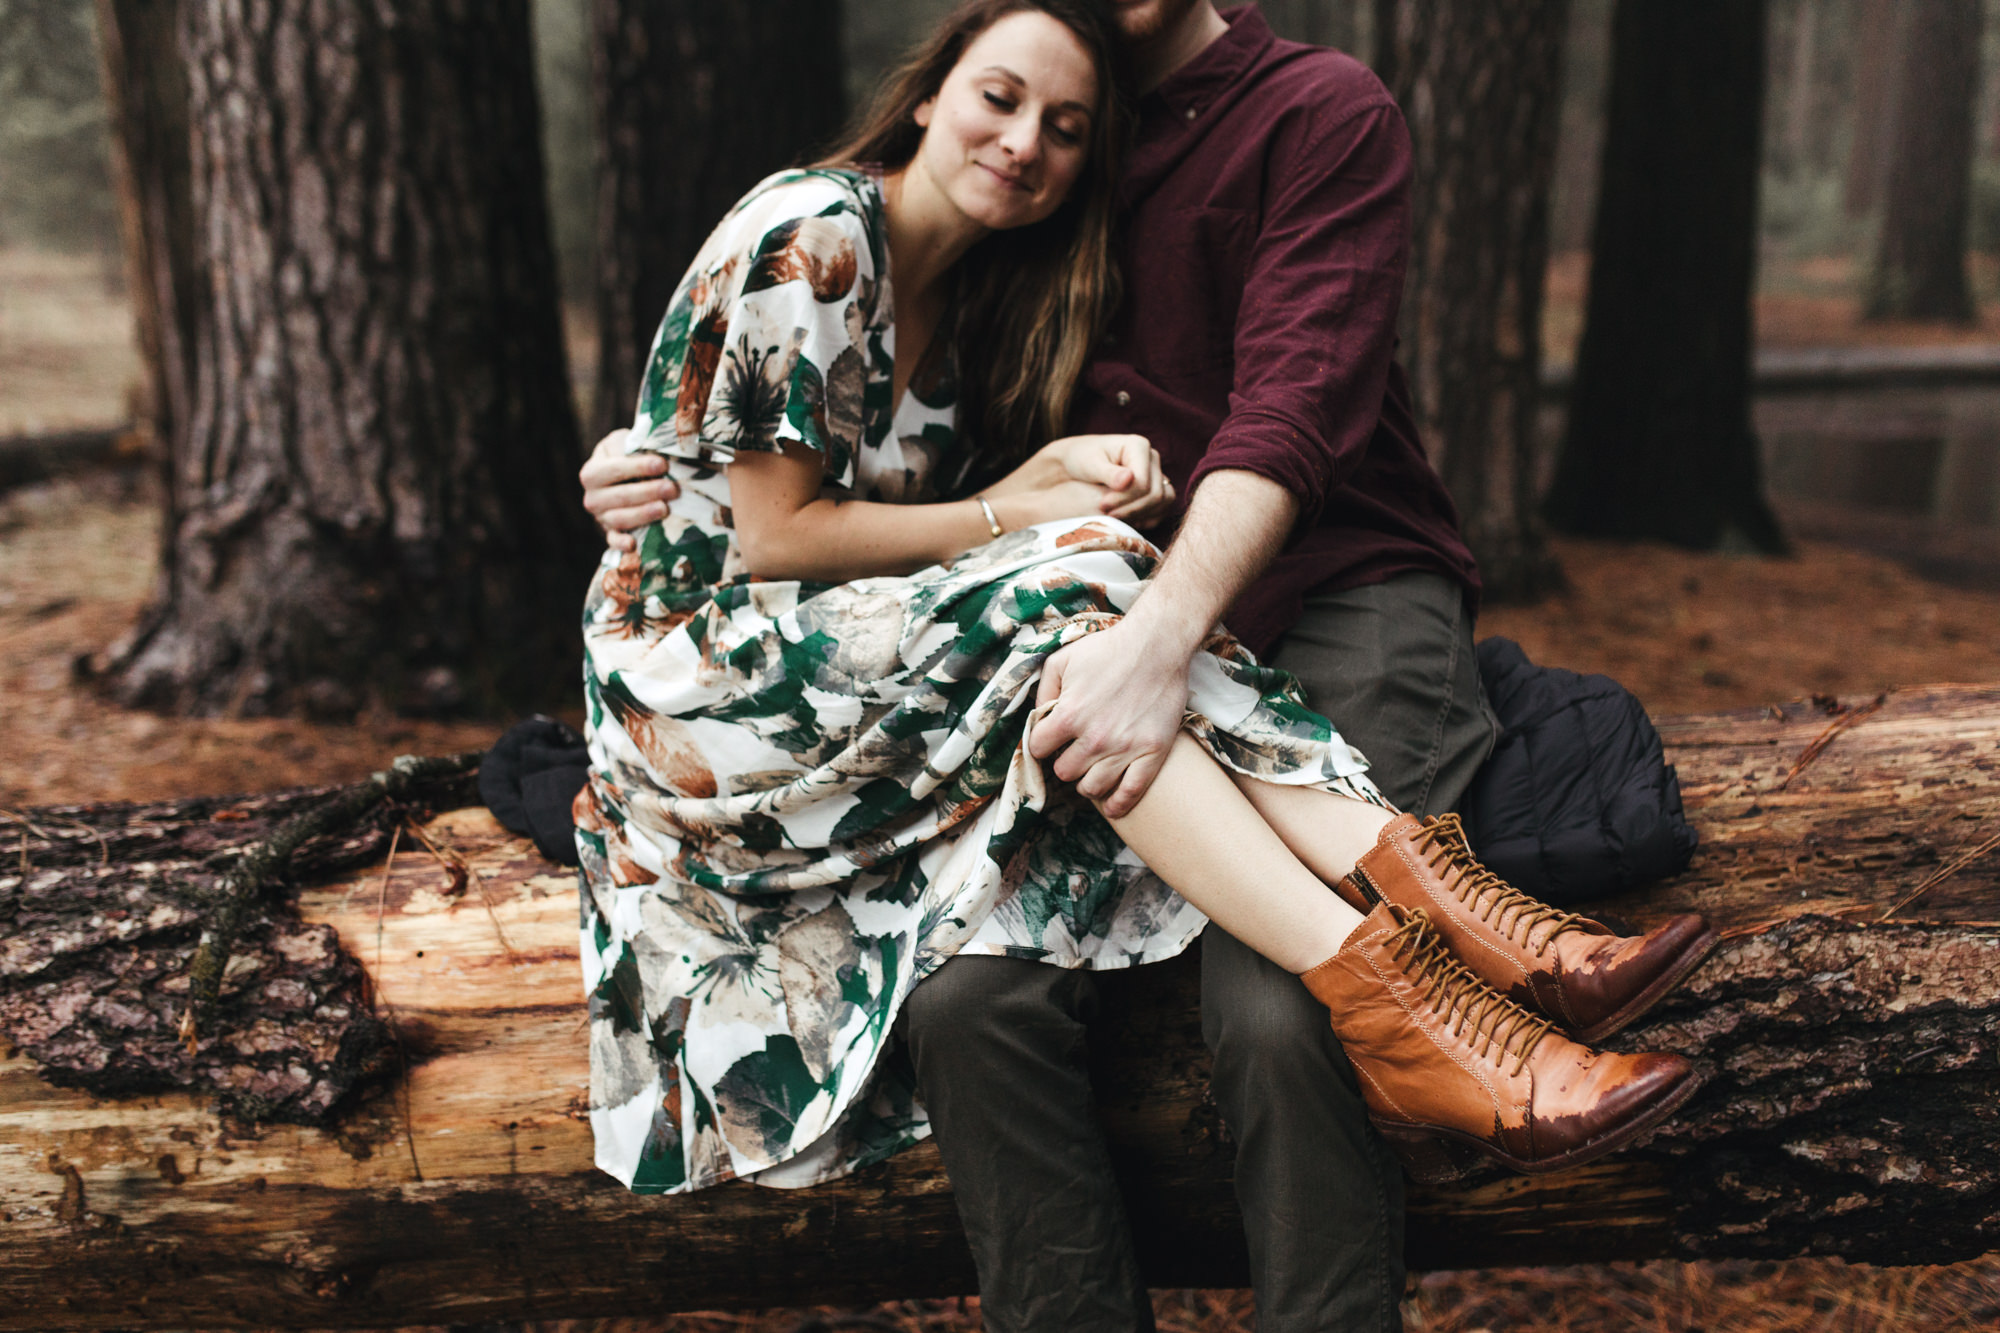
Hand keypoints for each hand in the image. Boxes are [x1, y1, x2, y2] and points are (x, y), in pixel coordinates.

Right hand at [580, 429, 680, 551]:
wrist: (623, 475)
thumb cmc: (627, 455)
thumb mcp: (625, 442)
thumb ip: (633, 445)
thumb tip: (654, 450)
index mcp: (592, 472)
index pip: (614, 470)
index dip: (639, 467)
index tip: (662, 464)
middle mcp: (592, 497)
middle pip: (619, 496)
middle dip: (647, 492)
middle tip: (672, 488)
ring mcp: (601, 517)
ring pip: (619, 518)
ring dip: (643, 514)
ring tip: (665, 508)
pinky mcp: (610, 532)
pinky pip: (613, 541)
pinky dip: (621, 544)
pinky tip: (633, 544)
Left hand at [1029, 615, 1194, 817]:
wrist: (1157, 644)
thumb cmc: (1108, 649)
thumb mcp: (1062, 659)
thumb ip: (1043, 691)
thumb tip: (1036, 717)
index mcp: (1068, 715)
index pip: (1038, 749)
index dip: (1042, 743)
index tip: (1051, 739)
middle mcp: (1094, 738)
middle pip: (1064, 773)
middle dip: (1065, 761)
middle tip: (1076, 750)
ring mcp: (1125, 749)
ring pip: (1092, 788)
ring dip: (1087, 781)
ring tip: (1091, 770)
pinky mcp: (1152, 753)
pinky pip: (1130, 793)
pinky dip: (1118, 805)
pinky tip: (1112, 806)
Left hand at [1049, 434, 1175, 524]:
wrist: (1078, 462)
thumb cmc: (1081, 459)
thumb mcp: (1090, 464)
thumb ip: (1108, 473)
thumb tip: (1128, 479)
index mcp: (1138, 446)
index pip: (1143, 482)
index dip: (1125, 499)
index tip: (1102, 506)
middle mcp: (1152, 458)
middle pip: (1155, 494)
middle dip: (1131, 509)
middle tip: (1106, 515)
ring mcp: (1157, 473)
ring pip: (1164, 501)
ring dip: (1140, 515)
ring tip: (1114, 518)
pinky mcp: (1157, 487)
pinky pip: (1163, 508)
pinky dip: (1147, 518)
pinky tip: (1125, 521)